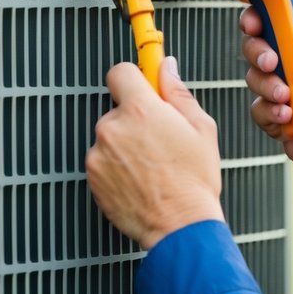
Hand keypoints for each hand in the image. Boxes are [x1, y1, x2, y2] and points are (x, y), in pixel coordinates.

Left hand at [85, 57, 224, 249]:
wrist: (180, 226)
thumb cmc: (194, 181)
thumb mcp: (201, 128)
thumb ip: (178, 91)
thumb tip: (166, 67)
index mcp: (141, 110)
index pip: (120, 72)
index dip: (134, 77)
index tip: (142, 84)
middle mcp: (113, 128)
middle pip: (118, 108)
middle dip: (135, 118)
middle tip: (161, 138)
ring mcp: (98, 154)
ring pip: (110, 136)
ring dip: (125, 144)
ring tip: (152, 165)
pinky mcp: (92, 178)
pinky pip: (102, 161)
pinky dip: (116, 167)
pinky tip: (140, 179)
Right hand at [241, 0, 292, 220]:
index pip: (283, 17)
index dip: (267, 10)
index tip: (262, 12)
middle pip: (258, 40)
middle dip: (258, 46)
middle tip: (271, 59)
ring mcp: (280, 87)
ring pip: (253, 72)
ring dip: (267, 82)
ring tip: (287, 96)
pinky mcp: (271, 112)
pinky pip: (256, 104)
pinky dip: (270, 109)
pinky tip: (289, 115)